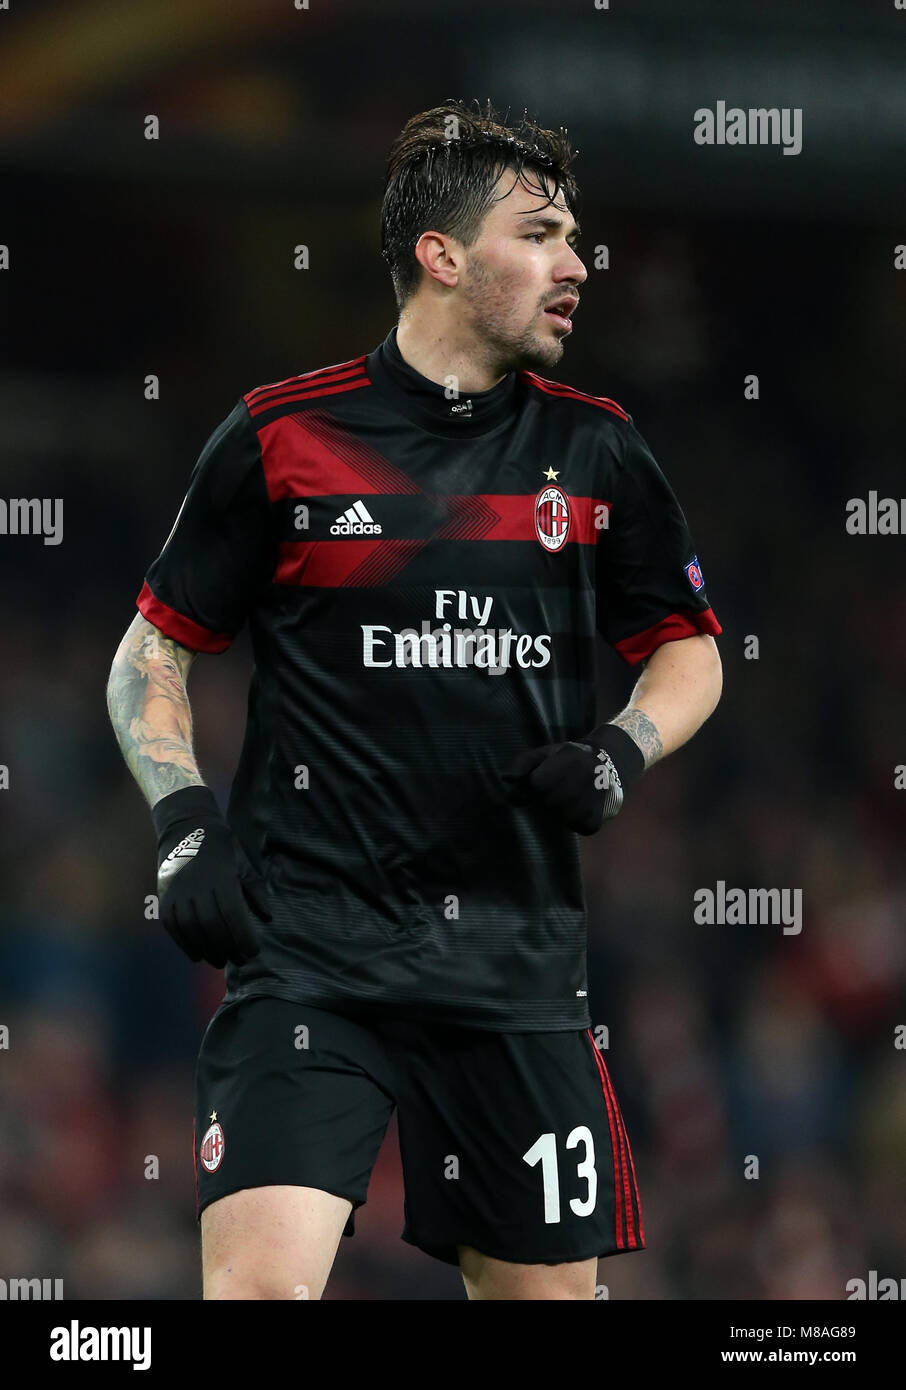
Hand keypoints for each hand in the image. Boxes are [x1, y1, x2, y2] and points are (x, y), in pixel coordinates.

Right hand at [152, 786, 268, 965]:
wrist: (185, 827)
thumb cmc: (221, 846)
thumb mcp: (242, 861)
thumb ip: (255, 889)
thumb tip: (268, 917)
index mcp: (221, 876)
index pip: (233, 914)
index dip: (244, 937)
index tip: (253, 951)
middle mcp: (197, 885)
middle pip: (212, 926)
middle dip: (228, 948)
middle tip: (239, 960)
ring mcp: (177, 891)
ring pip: (192, 929)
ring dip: (207, 950)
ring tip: (220, 960)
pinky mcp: (164, 897)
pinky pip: (173, 926)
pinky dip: (185, 944)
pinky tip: (198, 954)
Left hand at [501, 725, 644, 835]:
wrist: (612, 763)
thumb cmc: (570, 759)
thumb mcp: (546, 754)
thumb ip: (523, 764)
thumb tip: (505, 779)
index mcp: (570, 760)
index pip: (536, 785)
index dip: (537, 782)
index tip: (547, 776)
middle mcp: (584, 779)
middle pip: (547, 802)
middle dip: (548, 797)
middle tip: (562, 787)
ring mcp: (593, 800)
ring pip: (559, 817)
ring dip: (559, 809)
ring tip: (572, 796)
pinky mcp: (595, 821)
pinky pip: (574, 826)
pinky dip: (574, 819)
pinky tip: (582, 805)